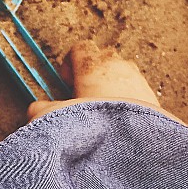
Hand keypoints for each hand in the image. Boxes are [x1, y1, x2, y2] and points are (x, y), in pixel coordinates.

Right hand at [26, 40, 173, 120]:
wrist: (136, 139)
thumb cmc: (97, 123)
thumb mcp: (59, 117)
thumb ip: (42, 110)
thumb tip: (35, 110)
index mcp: (92, 65)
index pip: (79, 49)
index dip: (69, 63)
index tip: (66, 82)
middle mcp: (117, 66)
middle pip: (102, 58)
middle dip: (91, 74)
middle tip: (83, 96)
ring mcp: (137, 78)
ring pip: (121, 73)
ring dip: (111, 85)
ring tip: (103, 110)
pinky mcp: (152, 95)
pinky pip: (136, 89)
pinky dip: (128, 99)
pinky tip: (120, 120)